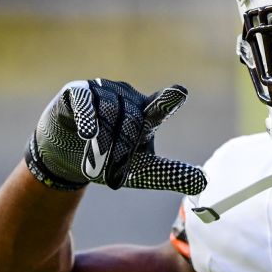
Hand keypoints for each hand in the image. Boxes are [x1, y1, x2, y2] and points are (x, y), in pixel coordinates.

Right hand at [24, 79, 206, 194]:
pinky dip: (87, 118)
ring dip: (103, 143)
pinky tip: (88, 133)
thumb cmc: (110, 160)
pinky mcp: (78, 91)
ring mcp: (102, 91)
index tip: (179, 92)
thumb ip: (171, 173)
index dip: (169, 100)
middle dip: (123, 150)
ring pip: (108, 113)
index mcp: (146, 114)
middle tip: (113, 174)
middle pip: (131, 121)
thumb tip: (204, 180)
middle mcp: (127, 97)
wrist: (66, 160)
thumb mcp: (142, 171)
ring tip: (96, 163)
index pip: (161, 106)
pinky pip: (85, 101)